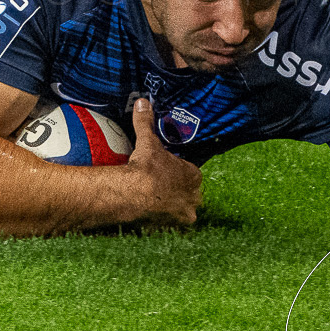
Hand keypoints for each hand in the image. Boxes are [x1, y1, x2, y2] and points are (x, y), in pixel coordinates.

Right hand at [123, 97, 201, 226]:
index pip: (191, 173)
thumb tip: (142, 102)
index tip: (166, 170)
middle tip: (160, 186)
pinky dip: (164, 221)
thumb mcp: (147, 141)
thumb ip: (146, 122)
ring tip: (155, 202)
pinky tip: (152, 217)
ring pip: (183, 210)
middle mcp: (194, 196)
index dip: (179, 172)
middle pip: (190, 193)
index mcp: (193, 176)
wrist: (135, 194)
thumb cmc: (146, 168)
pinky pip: (171, 225)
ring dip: (173, 207)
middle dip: (179, 191)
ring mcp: (184, 214)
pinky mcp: (173, 227)